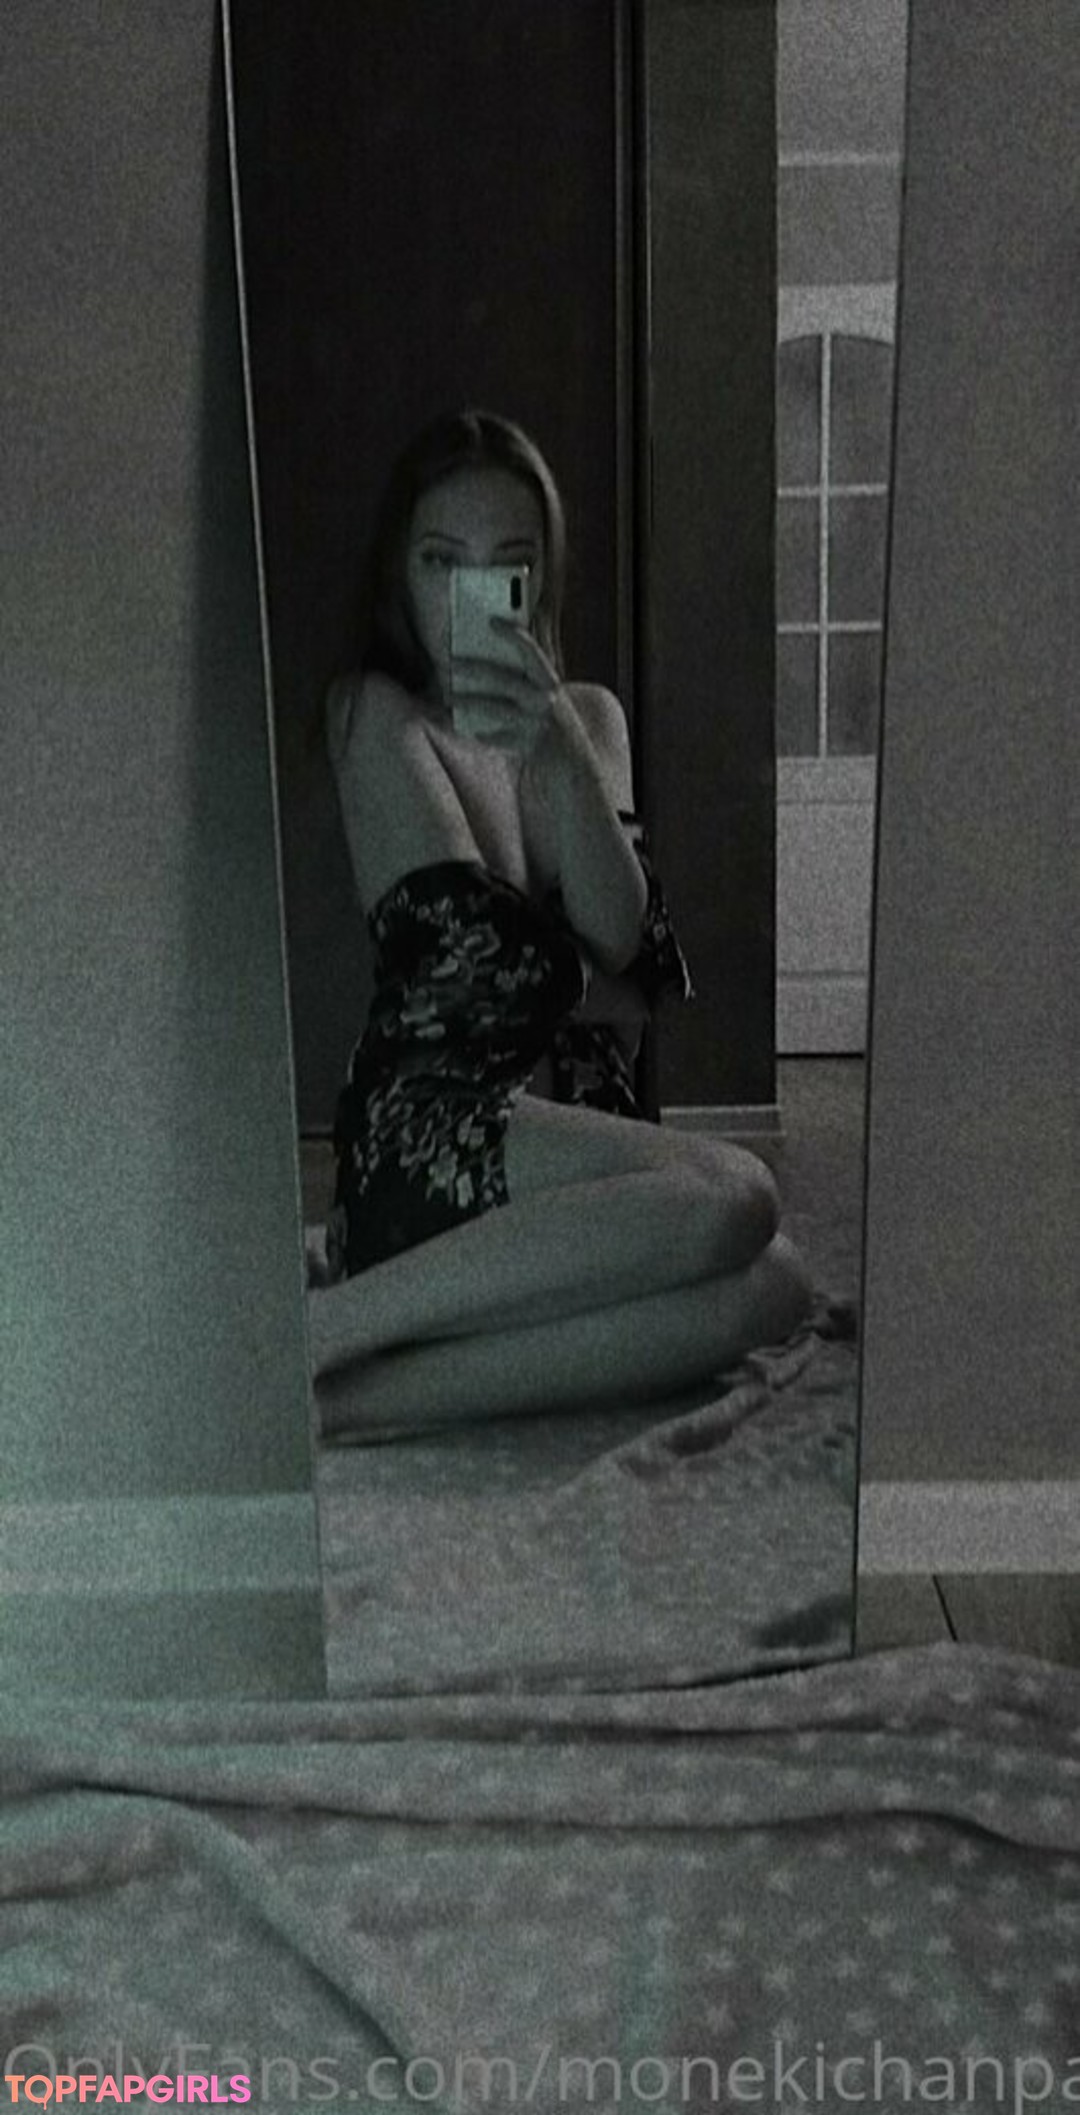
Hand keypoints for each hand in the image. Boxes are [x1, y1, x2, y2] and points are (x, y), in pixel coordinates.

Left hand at [449, 622, 563, 753]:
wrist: (575, 760)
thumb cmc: (555, 719)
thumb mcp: (548, 693)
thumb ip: (527, 675)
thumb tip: (487, 657)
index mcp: (550, 681)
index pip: (532, 651)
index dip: (513, 634)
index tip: (492, 621)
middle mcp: (544, 700)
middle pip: (503, 678)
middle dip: (473, 668)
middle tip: (449, 661)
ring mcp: (533, 724)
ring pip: (493, 708)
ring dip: (466, 700)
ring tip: (447, 696)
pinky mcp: (524, 746)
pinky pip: (494, 737)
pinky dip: (480, 732)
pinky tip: (465, 728)